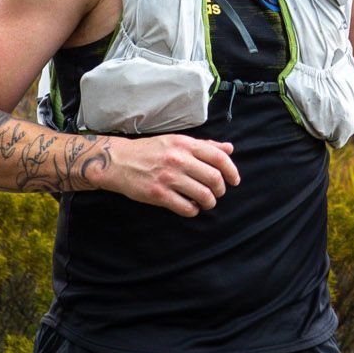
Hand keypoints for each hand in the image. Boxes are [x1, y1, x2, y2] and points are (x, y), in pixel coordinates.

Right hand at [108, 134, 239, 215]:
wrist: (119, 161)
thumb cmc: (150, 151)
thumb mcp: (176, 141)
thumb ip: (204, 145)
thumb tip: (229, 149)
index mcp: (185, 144)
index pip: (219, 158)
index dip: (232, 171)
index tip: (234, 181)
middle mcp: (179, 159)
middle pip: (214, 178)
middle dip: (220, 190)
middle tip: (216, 193)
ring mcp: (168, 177)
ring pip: (203, 195)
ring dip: (209, 202)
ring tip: (205, 202)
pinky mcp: (158, 194)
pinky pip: (186, 208)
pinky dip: (193, 211)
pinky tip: (190, 207)